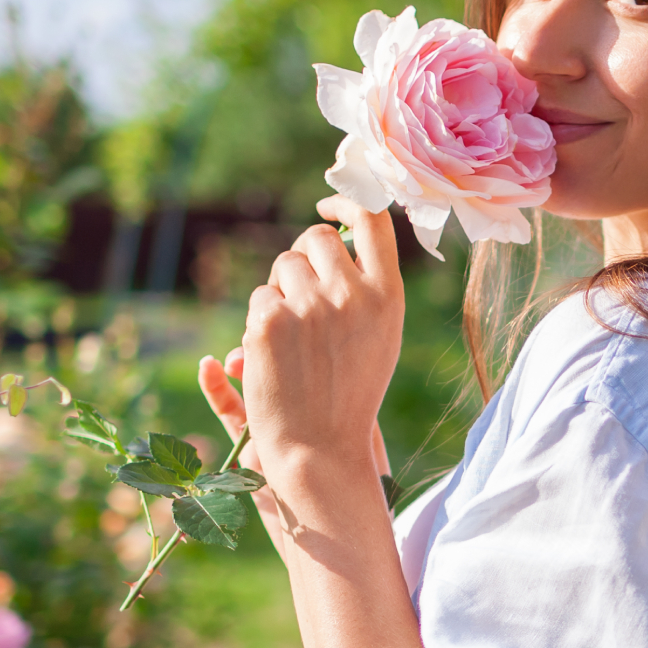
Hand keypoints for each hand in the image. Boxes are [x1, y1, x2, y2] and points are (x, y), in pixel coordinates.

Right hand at [199, 346, 389, 554]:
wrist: (336, 532)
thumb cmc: (361, 488)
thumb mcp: (363, 437)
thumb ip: (350, 402)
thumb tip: (345, 358)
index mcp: (329, 404)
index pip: (310, 357)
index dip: (298, 339)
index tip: (292, 327)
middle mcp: (300, 411)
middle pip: (279, 366)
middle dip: (267, 348)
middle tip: (258, 342)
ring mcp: (274, 428)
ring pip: (253, 383)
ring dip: (243, 363)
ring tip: (238, 358)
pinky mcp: (250, 447)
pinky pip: (228, 411)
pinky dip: (216, 387)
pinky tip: (207, 366)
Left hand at [222, 196, 404, 494]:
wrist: (320, 447)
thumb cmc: (351, 394)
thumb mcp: (379, 336)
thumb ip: (366, 287)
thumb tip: (335, 235)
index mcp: (387, 296)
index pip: (373, 219)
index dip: (347, 201)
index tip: (328, 206)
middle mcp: (351, 295)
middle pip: (317, 237)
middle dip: (304, 255)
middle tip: (302, 289)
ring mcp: (309, 306)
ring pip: (283, 267)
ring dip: (281, 290)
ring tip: (295, 336)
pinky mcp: (269, 321)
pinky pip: (260, 296)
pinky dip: (262, 320)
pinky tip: (276, 354)